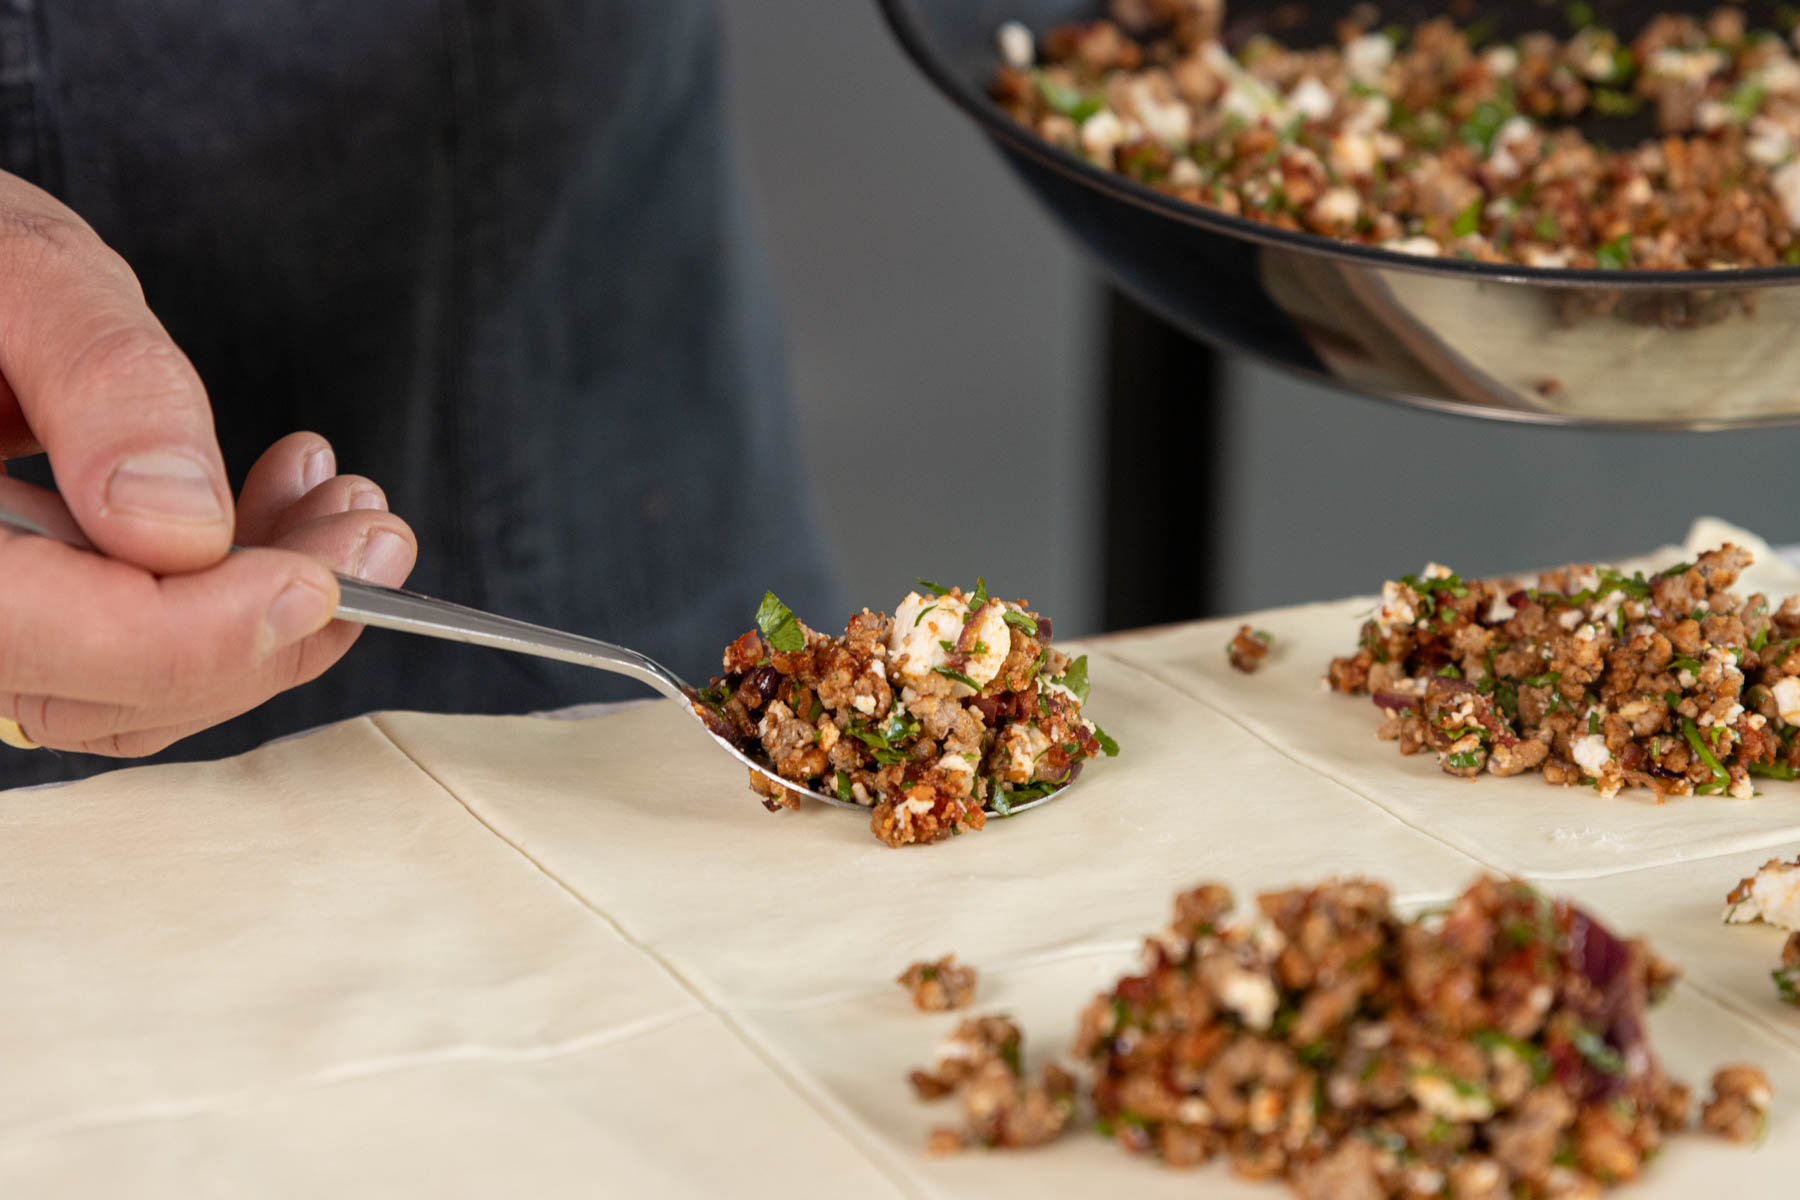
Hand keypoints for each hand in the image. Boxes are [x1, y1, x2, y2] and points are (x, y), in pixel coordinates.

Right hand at [0, 171, 416, 754]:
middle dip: (264, 630)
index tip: (319, 579)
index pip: (37, 637)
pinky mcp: (28, 616)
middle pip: (97, 694)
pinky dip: (226, 601)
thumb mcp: (25, 270)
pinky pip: (124, 656)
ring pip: (127, 695)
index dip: (195, 633)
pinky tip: (286, 507)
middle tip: (375, 537)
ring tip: (346, 507)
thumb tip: (183, 529)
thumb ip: (102, 386)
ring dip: (267, 616)